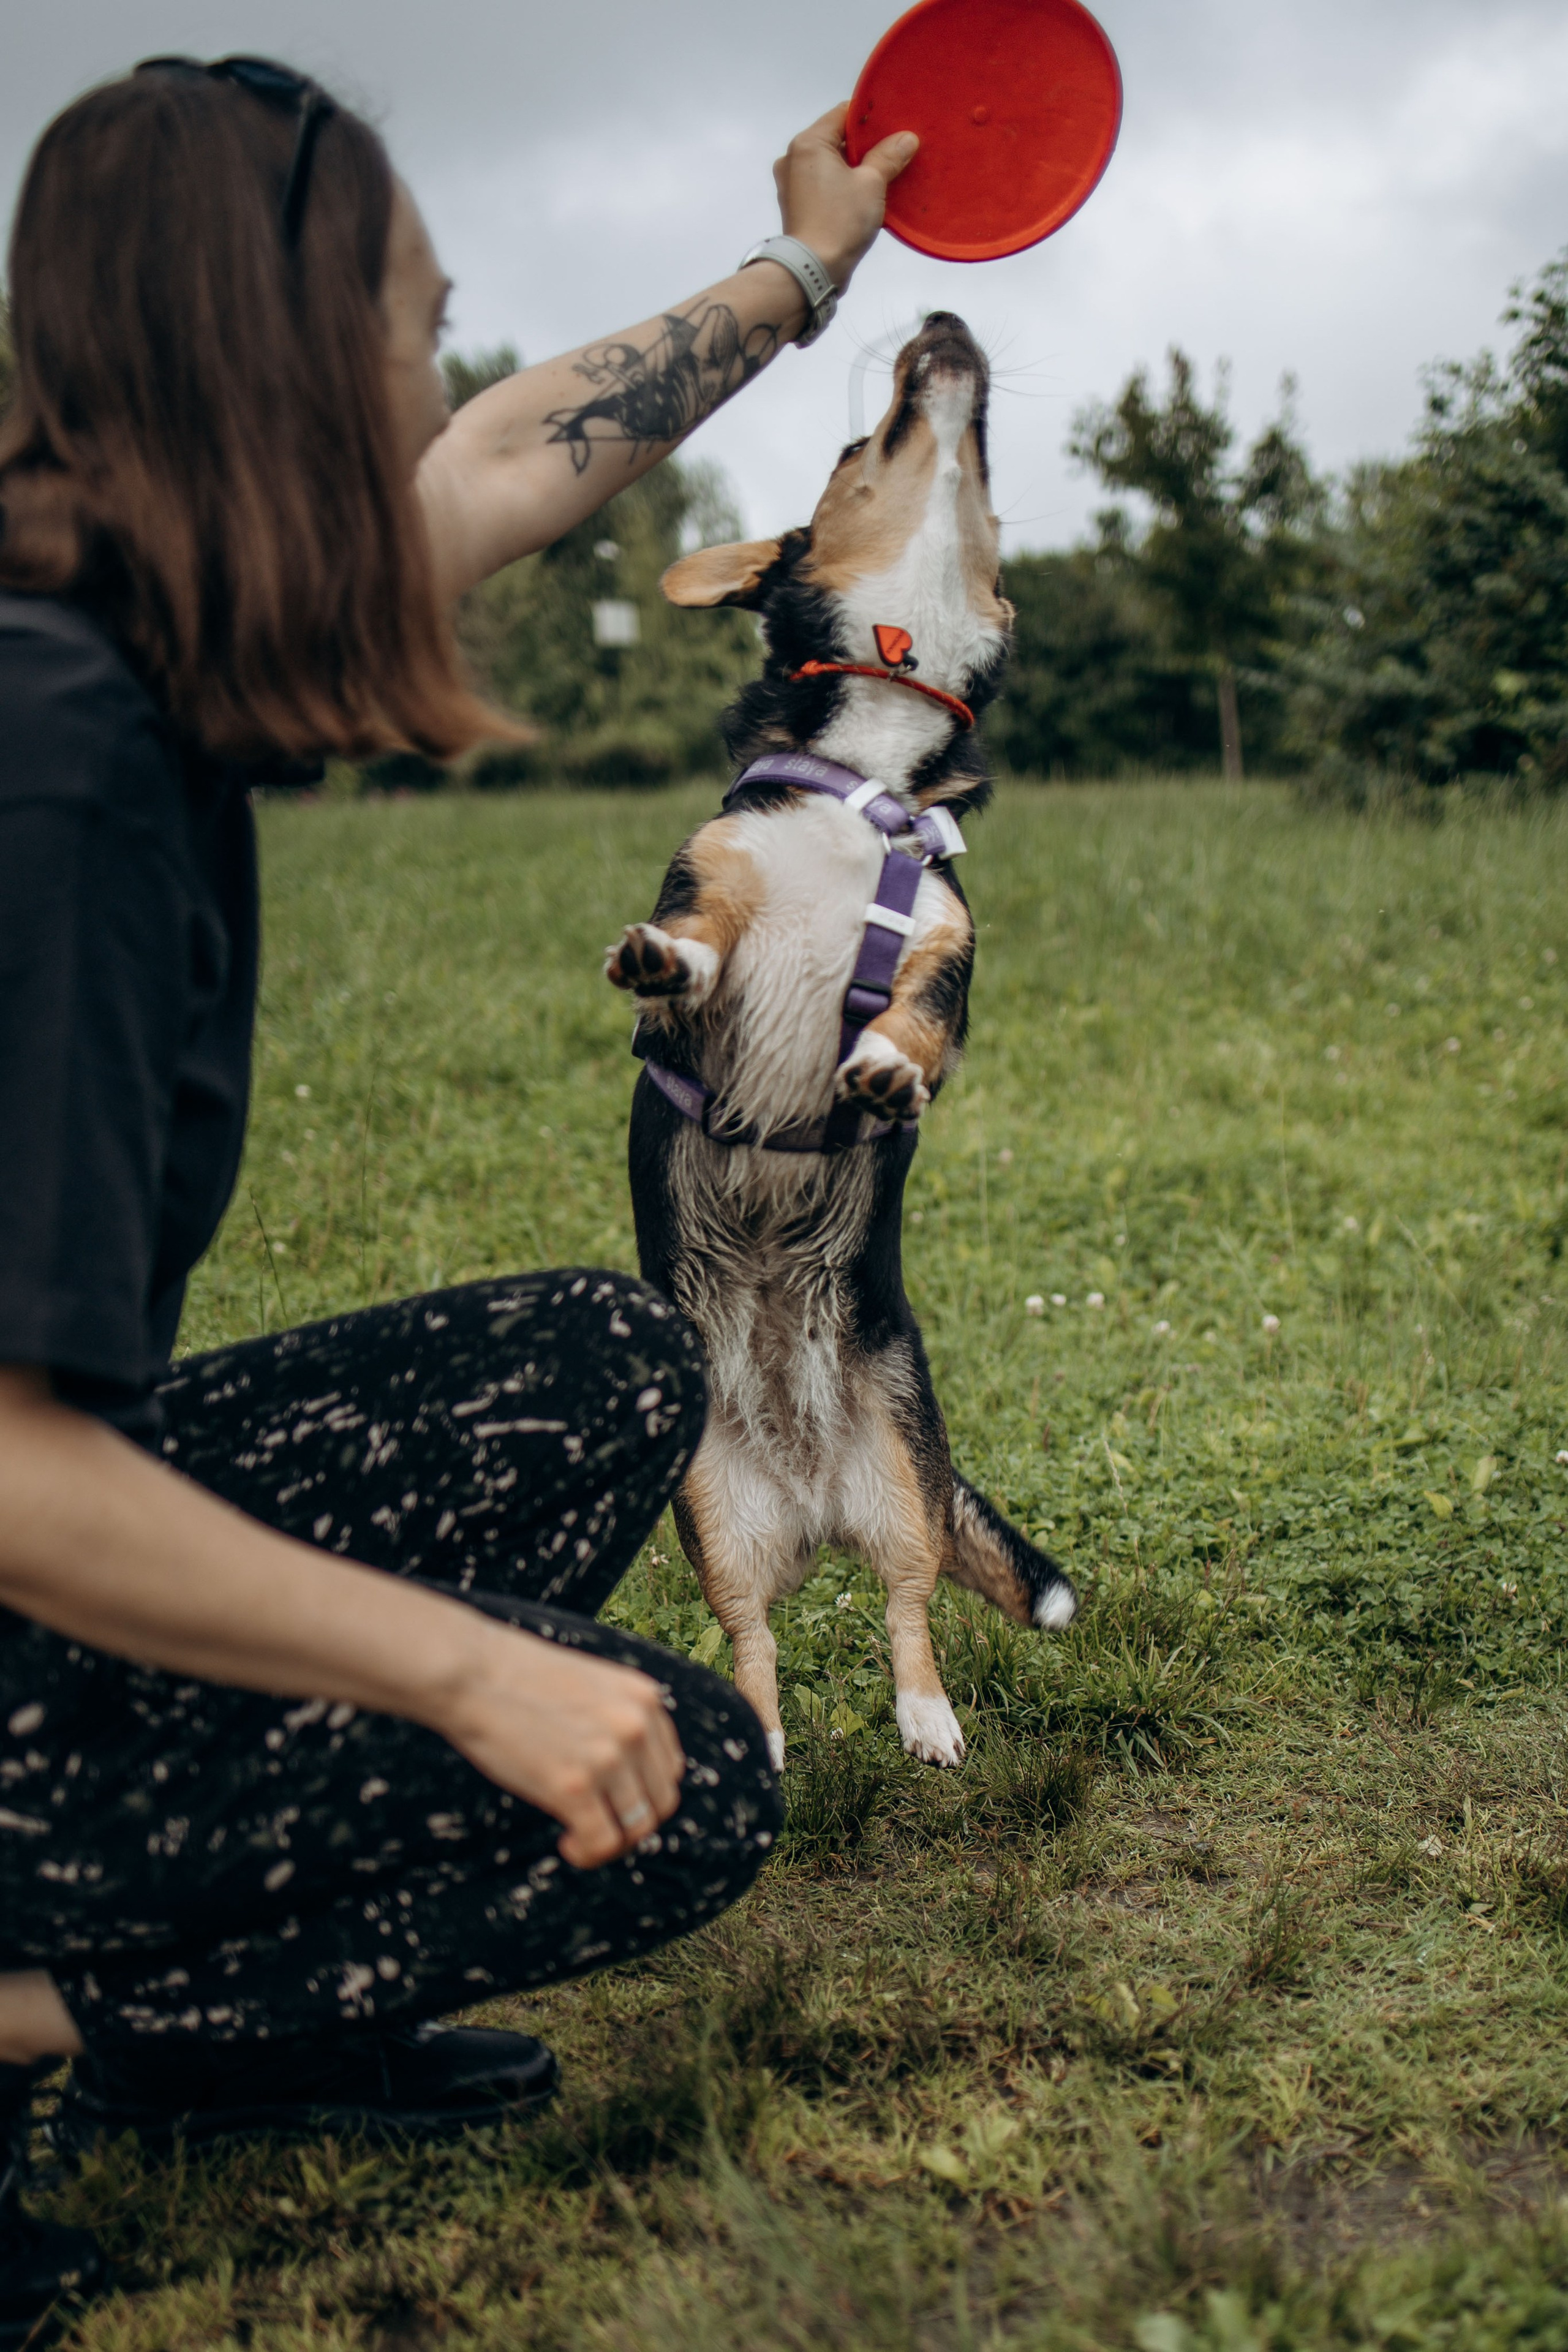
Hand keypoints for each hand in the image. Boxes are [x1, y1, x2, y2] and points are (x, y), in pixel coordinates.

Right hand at [438, 1621, 686, 1868]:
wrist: (471, 1673)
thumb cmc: (518, 1679)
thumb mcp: (591, 1686)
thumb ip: (617, 1720)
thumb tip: (628, 1775)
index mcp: (644, 1698)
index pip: (669, 1768)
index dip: (644, 1794)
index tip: (615, 1802)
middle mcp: (636, 1726)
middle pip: (661, 1802)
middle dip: (633, 1823)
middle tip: (599, 1825)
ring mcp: (608, 1756)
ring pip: (637, 1828)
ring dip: (611, 1843)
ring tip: (579, 1838)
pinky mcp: (574, 1786)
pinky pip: (602, 1842)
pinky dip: (589, 1854)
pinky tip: (567, 1844)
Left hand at [774, 103, 917, 289]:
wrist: (812, 270)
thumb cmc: (839, 223)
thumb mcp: (871, 184)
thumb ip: (888, 156)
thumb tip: (906, 139)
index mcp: (808, 143)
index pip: (843, 115)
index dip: (870, 120)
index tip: (893, 127)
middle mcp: (793, 158)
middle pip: (836, 140)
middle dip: (865, 147)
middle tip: (893, 153)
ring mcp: (791, 183)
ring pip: (830, 164)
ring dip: (855, 168)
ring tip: (882, 177)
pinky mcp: (796, 205)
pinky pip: (823, 185)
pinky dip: (842, 185)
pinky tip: (864, 196)